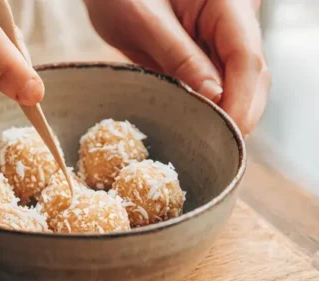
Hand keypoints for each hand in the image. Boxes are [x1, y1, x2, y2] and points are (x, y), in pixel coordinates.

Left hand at [84, 0, 269, 134]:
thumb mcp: (145, 21)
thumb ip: (179, 56)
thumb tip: (214, 97)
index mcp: (228, 3)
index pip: (247, 58)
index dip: (240, 100)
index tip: (228, 132)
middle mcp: (234, 20)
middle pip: (253, 75)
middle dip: (240, 113)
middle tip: (217, 149)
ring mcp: (222, 38)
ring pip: (239, 84)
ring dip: (226, 115)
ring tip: (206, 144)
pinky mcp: (205, 54)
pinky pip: (216, 85)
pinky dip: (209, 108)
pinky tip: (195, 130)